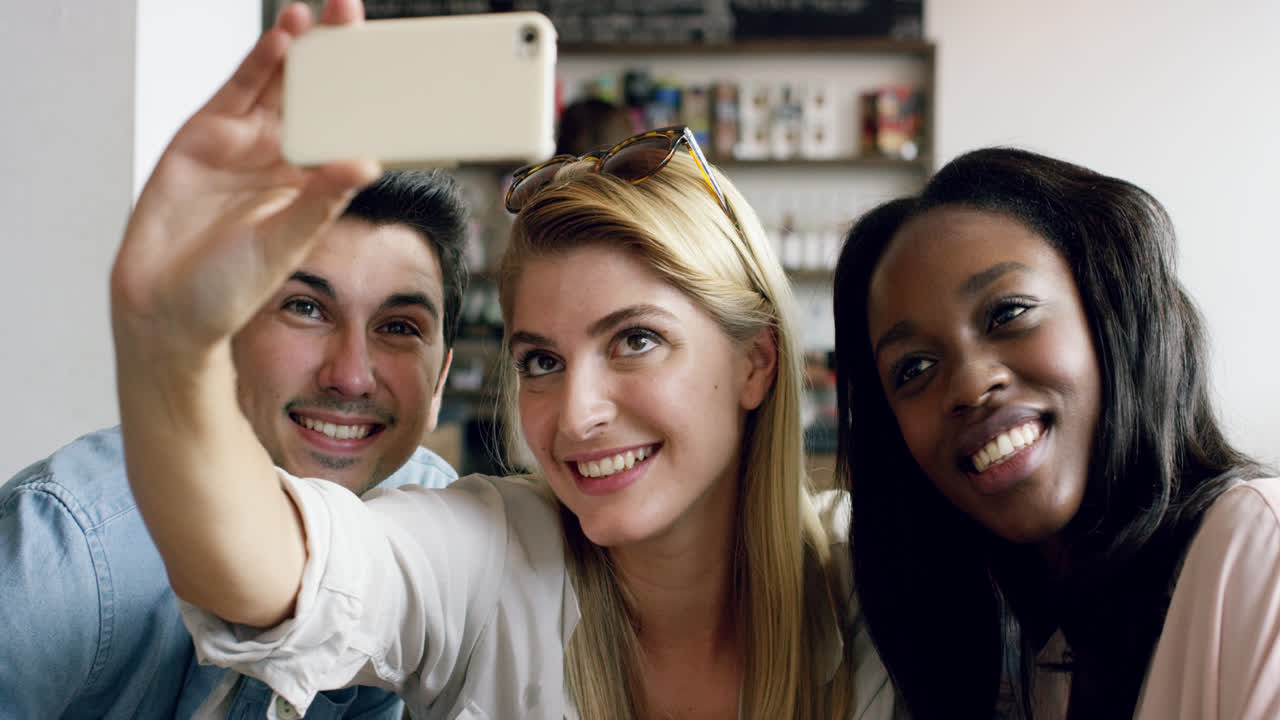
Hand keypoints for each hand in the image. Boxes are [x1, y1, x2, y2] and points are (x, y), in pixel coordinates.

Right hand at [111, 0, 380, 361]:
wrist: (162, 307)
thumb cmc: (228, 289)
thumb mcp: (285, 243)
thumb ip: (321, 201)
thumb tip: (367, 165)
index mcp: (310, 184)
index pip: (344, 130)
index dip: (364, 98)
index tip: (390, 67)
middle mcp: (278, 158)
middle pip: (313, 96)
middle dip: (333, 56)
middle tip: (353, 16)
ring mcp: (241, 144)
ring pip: (276, 85)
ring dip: (297, 48)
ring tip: (320, 16)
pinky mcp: (202, 137)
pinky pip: (237, 92)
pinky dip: (258, 63)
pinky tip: (281, 39)